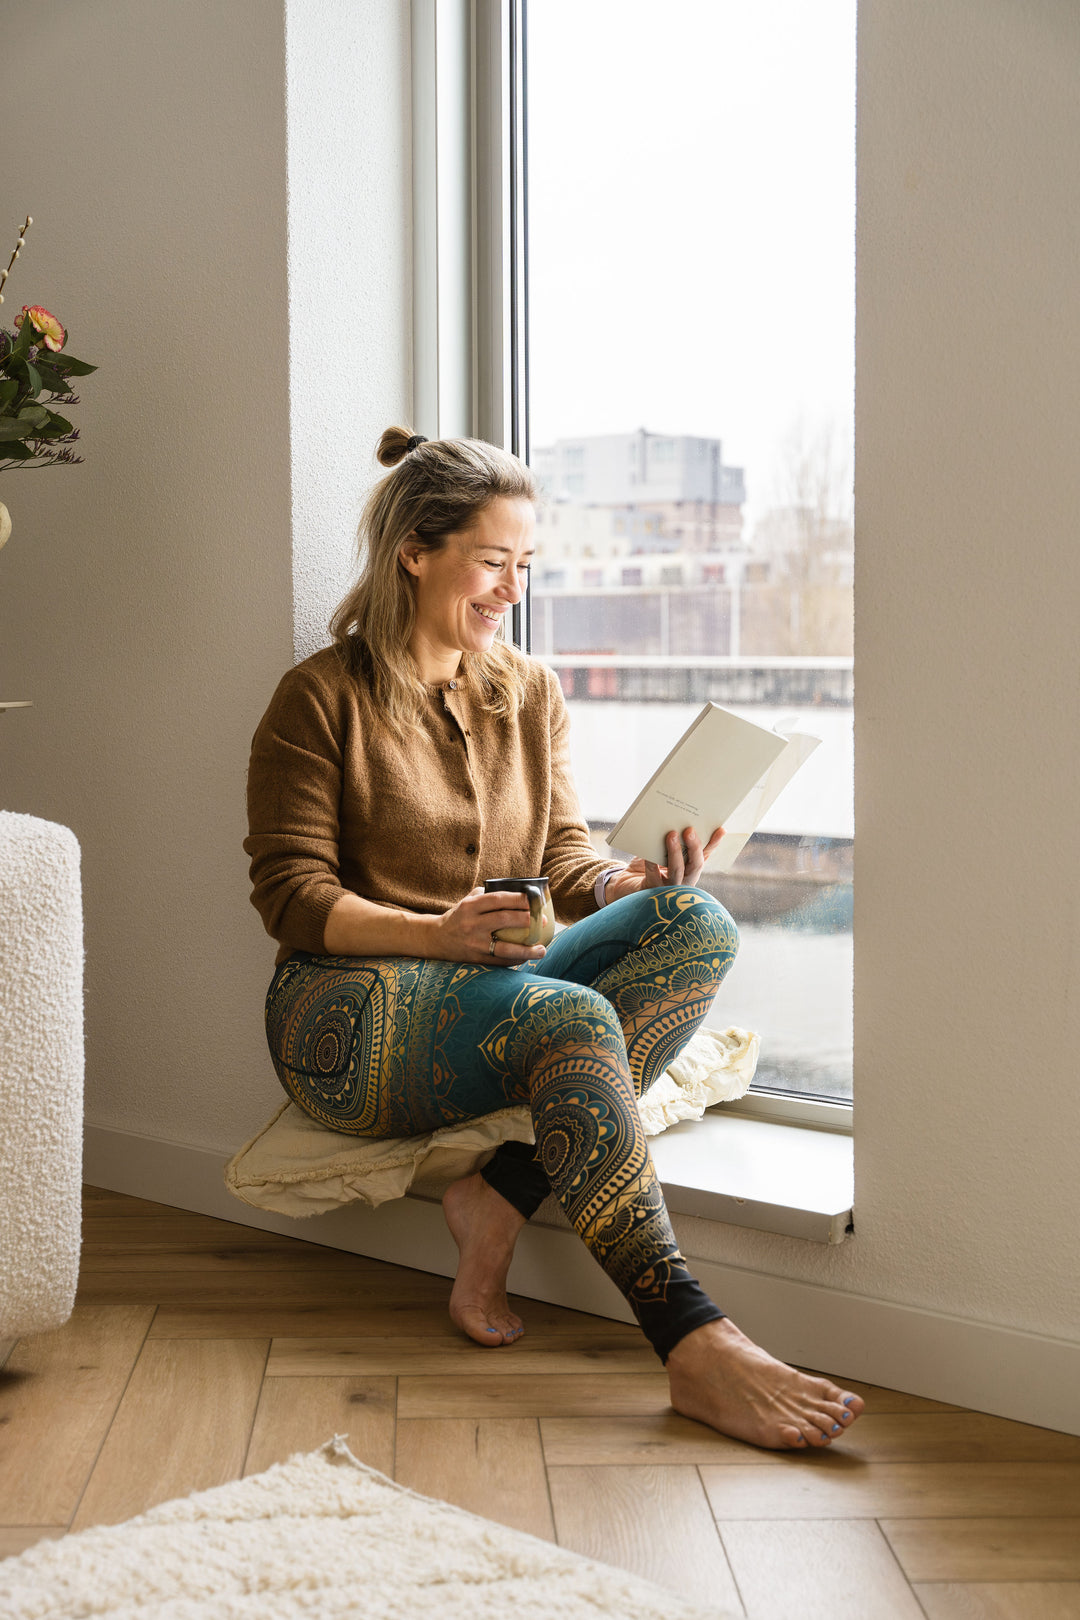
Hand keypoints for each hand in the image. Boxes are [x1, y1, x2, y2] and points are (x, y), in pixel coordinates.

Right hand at [431, 886, 547, 964]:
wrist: (435, 939)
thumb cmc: (458, 917)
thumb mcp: (467, 901)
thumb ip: (487, 894)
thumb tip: (516, 890)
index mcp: (470, 906)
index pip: (498, 899)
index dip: (518, 899)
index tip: (534, 900)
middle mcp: (472, 923)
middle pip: (503, 919)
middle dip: (527, 919)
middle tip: (543, 921)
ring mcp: (474, 943)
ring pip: (504, 947)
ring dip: (526, 949)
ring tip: (542, 950)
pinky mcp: (475, 959)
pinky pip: (499, 961)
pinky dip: (515, 960)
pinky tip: (527, 958)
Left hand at [607, 825, 724, 899]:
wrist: (627, 884)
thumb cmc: (649, 865)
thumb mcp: (663, 851)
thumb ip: (673, 840)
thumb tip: (678, 819)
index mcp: (690, 869)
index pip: (705, 855)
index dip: (714, 844)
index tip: (720, 829)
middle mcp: (684, 881)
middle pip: (695, 866)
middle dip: (694, 847)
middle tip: (689, 830)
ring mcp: (669, 888)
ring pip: (677, 871)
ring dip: (675, 853)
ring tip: (671, 835)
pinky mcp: (651, 889)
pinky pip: (653, 874)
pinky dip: (651, 863)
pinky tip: (649, 853)